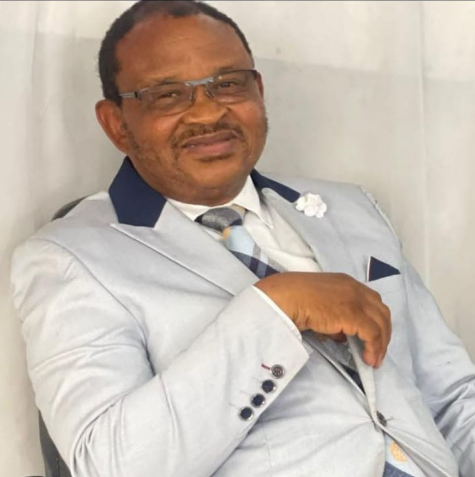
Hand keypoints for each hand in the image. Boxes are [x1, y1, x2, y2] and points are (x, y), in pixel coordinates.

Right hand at [255, 272, 390, 367]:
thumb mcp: (320, 304)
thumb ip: (335, 318)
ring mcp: (356, 301)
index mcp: (347, 283)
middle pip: (381, 311)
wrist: (287, 297)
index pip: (372, 301)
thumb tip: (343, 336)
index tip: (373, 337)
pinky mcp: (354, 315)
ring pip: (381, 324)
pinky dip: (374, 348)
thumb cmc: (296, 298)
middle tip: (378, 350)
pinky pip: (372, 335)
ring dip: (381, 343)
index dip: (376, 320)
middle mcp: (356, 289)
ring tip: (375, 359)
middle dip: (384, 332)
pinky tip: (369, 359)